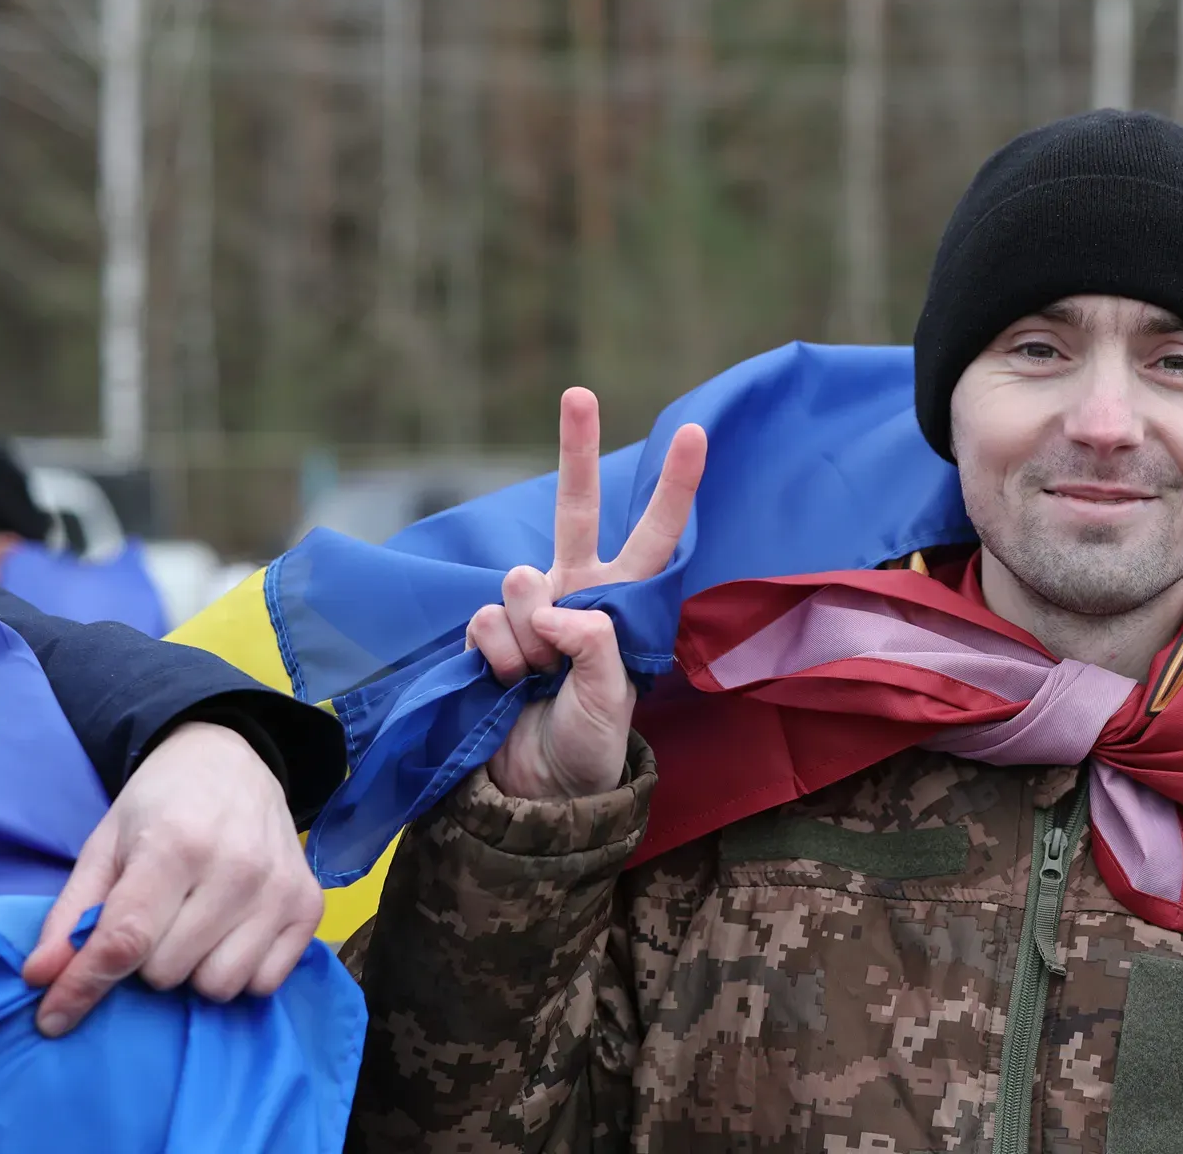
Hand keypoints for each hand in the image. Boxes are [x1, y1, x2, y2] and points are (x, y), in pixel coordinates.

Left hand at [22, 722, 321, 1035]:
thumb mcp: (104, 846)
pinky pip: (265, 984)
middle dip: (147, 959)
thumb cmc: (160, 806)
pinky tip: (231, 937)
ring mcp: (280, 889)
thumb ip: (73, 914)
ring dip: (194, 970)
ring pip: (219, 986)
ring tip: (193, 931)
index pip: (127, 940)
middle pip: (168, 972)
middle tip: (154, 923)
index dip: (85, 985)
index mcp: (177, 845)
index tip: (55, 1018)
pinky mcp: (310, 906)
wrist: (233, 761)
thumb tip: (43, 978)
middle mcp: (237, 869)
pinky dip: (241, 973)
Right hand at [471, 387, 705, 800]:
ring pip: (521, 582)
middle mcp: (579, 595)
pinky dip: (498, 657)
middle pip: (575, 510)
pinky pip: (487, 621)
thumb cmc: (589, 747)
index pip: (655, 538)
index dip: (672, 487)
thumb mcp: (611, 701)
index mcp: (624, 607)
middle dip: (577, 449)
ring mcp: (532, 610)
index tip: (694, 431)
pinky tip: (508, 684)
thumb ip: (591, 646)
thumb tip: (556, 607)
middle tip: (581, 392)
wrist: (534, 790)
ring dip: (528, 637)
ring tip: (537, 680)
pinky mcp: (490, 630)